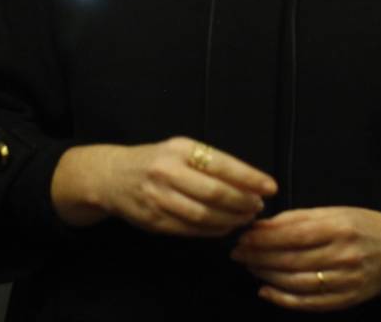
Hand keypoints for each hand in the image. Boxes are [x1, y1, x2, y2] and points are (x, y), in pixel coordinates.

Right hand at [53, 137, 275, 236]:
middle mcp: (168, 172)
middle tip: (258, 207)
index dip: (250, 178)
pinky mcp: (155, 221)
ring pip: (204, 215)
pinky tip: (225, 227)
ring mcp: (159, 198)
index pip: (222, 165)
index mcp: (179, 149)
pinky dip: (213, 231)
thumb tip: (249, 183)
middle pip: (215, 194)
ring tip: (245, 218)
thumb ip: (209, 162)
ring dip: (231, 220)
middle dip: (243, 203)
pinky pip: (191, 230)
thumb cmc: (155, 160)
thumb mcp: (179, 149)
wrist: (111, 176)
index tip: (270, 187)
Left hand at [232, 206, 380, 310]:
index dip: (263, 238)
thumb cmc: (364, 225)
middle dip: (259, 256)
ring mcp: (345, 280)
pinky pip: (309, 303)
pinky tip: (266, 290)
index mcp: (339, 227)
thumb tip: (262, 226)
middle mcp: (343, 254)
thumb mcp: (336, 212)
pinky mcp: (346, 300)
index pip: (292, 234)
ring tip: (250, 267)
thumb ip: (300, 219)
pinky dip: (283, 299)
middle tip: (238, 253)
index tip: (242, 236)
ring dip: (266, 275)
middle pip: (290, 259)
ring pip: (296, 282)